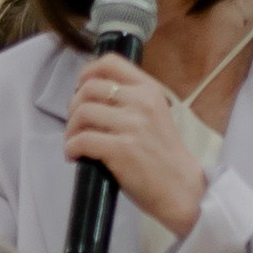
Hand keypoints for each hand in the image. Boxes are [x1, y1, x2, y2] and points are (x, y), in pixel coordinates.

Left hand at [64, 60, 210, 239]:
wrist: (181, 188)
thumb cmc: (164, 156)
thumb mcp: (155, 115)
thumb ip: (131, 100)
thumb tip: (91, 95)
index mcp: (149, 90)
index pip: (110, 63)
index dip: (87, 73)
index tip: (80, 89)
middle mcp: (141, 102)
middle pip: (88, 89)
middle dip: (73, 107)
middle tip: (76, 126)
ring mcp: (132, 125)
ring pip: (82, 113)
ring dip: (70, 130)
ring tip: (74, 143)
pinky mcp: (121, 149)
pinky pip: (82, 140)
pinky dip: (71, 148)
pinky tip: (75, 157)